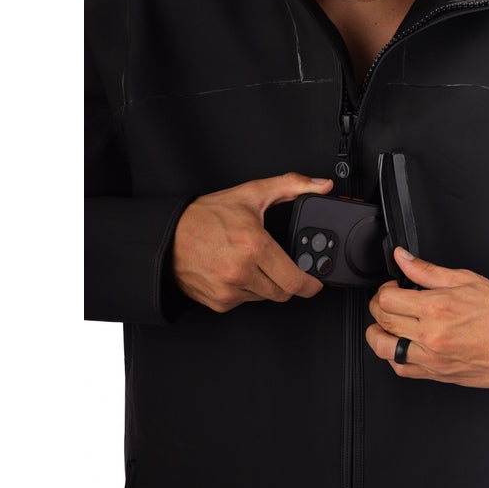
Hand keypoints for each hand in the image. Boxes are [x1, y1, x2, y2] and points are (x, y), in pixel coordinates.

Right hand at [172, 172, 333, 311]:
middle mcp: (241, 272)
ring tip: (253, 261)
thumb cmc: (206, 216)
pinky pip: (245, 301)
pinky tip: (238, 270)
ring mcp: (228, 290)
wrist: (168, 236)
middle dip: (289, 281)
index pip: (295, 281)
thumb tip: (320, 185)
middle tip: (284, 265)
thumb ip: (292, 186)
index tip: (315, 283)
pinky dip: (247, 289)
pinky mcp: (219, 302)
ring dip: (266, 284)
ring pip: (264, 297)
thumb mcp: (252, 193)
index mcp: (254, 246)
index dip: (310, 284)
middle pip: (283, 292)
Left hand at [366, 248, 488, 387]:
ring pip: (384, 349)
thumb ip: (427, 270)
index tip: (394, 287)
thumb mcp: (465, 279)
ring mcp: (432, 358)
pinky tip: (400, 344)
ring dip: (378, 333)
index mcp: (436, 308)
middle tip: (391, 300)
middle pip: (382, 321)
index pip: (387, 300)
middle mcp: (430, 336)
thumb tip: (403, 258)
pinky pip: (402, 370)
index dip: (384, 290)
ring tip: (388, 323)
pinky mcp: (438, 374)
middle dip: (379, 307)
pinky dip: (393, 357)